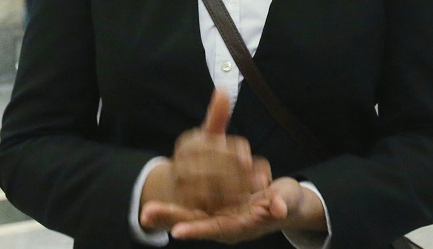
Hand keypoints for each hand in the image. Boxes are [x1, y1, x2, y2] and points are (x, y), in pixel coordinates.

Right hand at [141, 89, 270, 227]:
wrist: (173, 185)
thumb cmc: (199, 156)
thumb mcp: (207, 134)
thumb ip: (217, 116)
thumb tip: (223, 90)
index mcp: (188, 143)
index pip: (211, 146)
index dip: (231, 151)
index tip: (248, 155)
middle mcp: (181, 163)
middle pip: (212, 168)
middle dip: (238, 172)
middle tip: (262, 175)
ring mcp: (182, 185)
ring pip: (212, 187)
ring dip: (236, 188)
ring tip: (258, 186)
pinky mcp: (186, 203)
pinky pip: (208, 204)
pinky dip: (226, 203)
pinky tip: (244, 200)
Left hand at [150, 177, 325, 243]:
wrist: (283, 204)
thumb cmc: (286, 203)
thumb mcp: (287, 201)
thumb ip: (282, 204)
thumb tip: (278, 208)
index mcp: (241, 224)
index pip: (217, 226)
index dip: (199, 228)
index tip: (178, 231)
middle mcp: (226, 223)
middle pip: (197, 222)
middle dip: (173, 219)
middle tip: (148, 215)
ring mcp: (218, 216)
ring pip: (189, 216)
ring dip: (167, 216)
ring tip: (145, 214)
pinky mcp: (214, 206)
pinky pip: (190, 207)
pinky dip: (171, 211)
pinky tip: (151, 211)